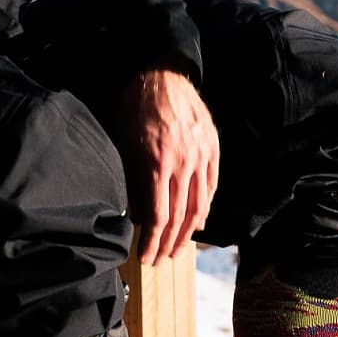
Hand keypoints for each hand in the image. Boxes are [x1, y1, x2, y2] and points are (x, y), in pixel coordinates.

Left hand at [119, 68, 219, 265]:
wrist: (162, 76)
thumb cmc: (136, 108)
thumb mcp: (125, 144)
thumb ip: (133, 181)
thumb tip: (136, 215)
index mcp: (157, 163)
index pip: (158, 216)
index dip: (153, 241)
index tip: (146, 256)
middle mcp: (182, 163)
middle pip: (180, 216)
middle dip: (169, 243)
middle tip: (161, 260)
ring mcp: (201, 156)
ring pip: (199, 204)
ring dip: (188, 232)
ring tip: (179, 249)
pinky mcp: (212, 148)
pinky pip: (211, 186)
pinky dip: (204, 207)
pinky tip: (197, 222)